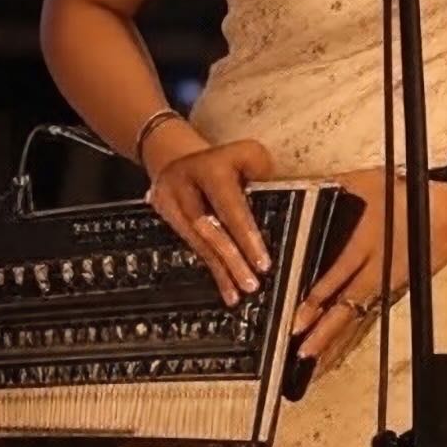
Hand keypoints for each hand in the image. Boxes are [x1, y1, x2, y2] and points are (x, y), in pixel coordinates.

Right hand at [145, 139, 276, 306]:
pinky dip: (212, 270)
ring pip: (196, 240)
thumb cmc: (225, 162)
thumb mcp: (249, 156)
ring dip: (221, 269)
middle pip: (206, 225)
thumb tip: (284, 208)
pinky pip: (190, 246)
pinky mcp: (162, 212)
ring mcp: (169, 196)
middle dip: (231, 257)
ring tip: (240, 291)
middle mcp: (185, 180)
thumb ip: (264, 177)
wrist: (179, 157)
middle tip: (252, 282)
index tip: (262, 262)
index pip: (229, 204)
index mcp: (211, 165)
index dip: (245, 234)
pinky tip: (227, 290)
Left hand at [291, 166, 446, 366]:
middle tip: (301, 349)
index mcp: (369, 244)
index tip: (299, 316)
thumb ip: (337, 188)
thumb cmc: (418, 196)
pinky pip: (368, 311)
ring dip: (336, 339)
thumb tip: (314, 188)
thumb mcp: (368, 182)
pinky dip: (351, 330)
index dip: (317, 299)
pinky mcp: (397, 286)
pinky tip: (338, 344)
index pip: (339, 277)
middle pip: (348, 307)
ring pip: (358, 316)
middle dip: (323, 331)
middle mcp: (379, 269)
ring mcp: (390, 282)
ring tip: (316, 361)